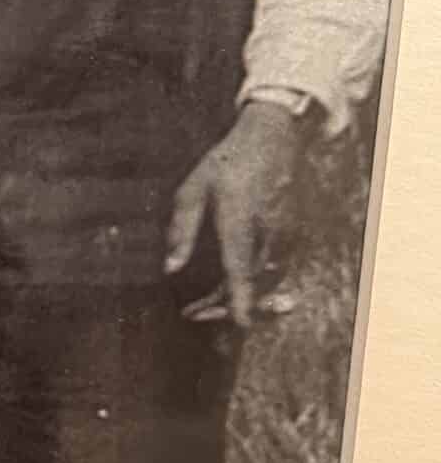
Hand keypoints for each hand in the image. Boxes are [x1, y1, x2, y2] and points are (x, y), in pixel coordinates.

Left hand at [164, 100, 304, 330]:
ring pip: (266, 279)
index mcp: (239, 217)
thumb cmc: (227, 161)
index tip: (240, 324)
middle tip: (194, 313)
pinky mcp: (292, 235)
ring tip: (207, 304)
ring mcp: (284, 233)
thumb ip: (181, 229)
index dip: (240, 298)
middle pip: (252, 281)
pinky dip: (255, 284)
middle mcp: (267, 229)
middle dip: (225, 305)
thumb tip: (170, 268)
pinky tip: (232, 286)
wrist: (272, 138)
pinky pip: (275, 269)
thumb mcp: (193, 188)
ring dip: (240, 296)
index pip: (240, 266)